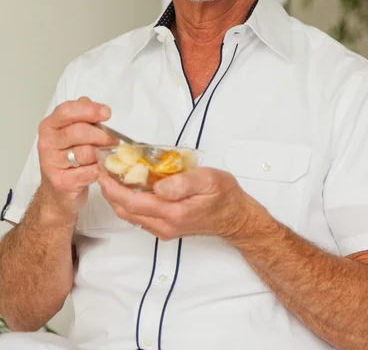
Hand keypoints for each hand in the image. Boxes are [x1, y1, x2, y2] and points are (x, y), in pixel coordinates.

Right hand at [37, 96, 118, 224]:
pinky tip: (100, 168)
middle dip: (101, 135)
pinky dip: (100, 169)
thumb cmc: (67, 158)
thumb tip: (88, 101)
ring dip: (102, 154)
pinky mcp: (62, 182)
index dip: (89, 110)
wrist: (58, 192)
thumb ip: (80, 116)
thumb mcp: (72, 133)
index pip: (67, 111)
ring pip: (86, 152)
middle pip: (78, 132)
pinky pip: (89, 171)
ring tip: (107, 155)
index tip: (106, 113)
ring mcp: (52, 163)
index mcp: (49, 126)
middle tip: (113, 140)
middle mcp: (47, 143)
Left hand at [98, 166, 257, 241]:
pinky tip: (127, 187)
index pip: (132, 202)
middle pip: (125, 210)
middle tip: (100, 169)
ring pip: (130, 215)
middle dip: (109, 190)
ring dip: (116, 197)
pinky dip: (127, 202)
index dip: (113, 187)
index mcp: (173, 213)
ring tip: (109, 175)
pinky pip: (139, 216)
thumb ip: (184, 183)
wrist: (235, 217)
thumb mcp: (209, 180)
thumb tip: (160, 186)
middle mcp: (165, 225)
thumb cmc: (224, 196)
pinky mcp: (165, 227)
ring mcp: (164, 228)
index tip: (102, 170)